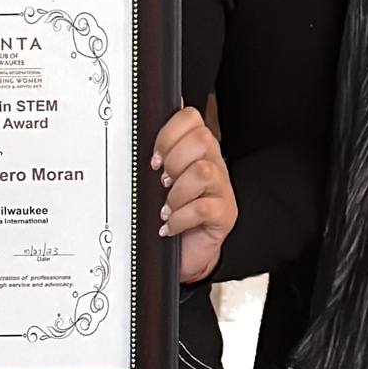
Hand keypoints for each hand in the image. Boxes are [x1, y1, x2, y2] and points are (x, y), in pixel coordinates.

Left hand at [150, 105, 236, 286]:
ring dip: (177, 192)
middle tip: (162, 182)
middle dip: (174, 161)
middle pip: (201, 139)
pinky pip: (203, 208)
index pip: (190, 118)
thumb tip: (142, 123)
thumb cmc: (170, 212)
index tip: (155, 157)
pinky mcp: (225, 213)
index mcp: (197, 149)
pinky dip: (180, 218)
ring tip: (167, 206)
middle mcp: (213, 163)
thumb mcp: (159, 180)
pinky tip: (171, 225)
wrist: (184, 250)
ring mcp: (222, 188)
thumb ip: (157, 153)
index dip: (169, 133)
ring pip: (203, 171)